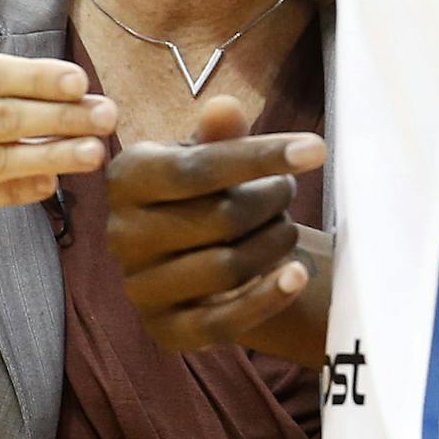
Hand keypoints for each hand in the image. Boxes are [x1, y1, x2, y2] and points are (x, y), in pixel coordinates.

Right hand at [106, 97, 324, 352]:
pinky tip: (297, 274)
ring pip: (227, 267)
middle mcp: (122, 234)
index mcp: (126, 177)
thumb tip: (225, 108)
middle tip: (286, 190)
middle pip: (220, 218)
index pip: (198, 169)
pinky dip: (268, 298)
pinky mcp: (164, 330)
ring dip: (275, 242)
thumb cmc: (199, 191)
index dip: (261, 157)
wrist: (187, 253)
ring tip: (285, 226)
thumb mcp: (206, 154)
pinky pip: (223, 322)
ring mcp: (139, 287)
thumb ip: (219, 135)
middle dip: (271, 199)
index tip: (316, 149)